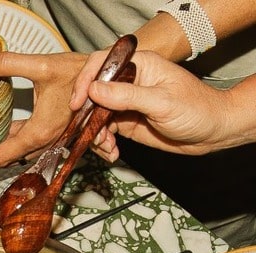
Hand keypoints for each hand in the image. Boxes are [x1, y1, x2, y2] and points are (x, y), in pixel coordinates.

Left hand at [0, 51, 87, 175]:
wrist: (112, 73)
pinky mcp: (60, 129)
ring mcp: (56, 135)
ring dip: (4, 150)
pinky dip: (18, 139)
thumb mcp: (43, 66)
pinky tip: (9, 131)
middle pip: (12, 155)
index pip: (4, 154)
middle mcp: (48, 138)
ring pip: (23, 148)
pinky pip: (34, 140)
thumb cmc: (82, 71)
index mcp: (41, 131)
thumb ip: (10, 64)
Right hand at [74, 49, 243, 157]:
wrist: (212, 132)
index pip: (102, 64)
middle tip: (92, 134)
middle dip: (87, 116)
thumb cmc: (197, 109)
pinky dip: (102, 144)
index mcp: (139, 66)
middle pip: (92, 93)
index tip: (78, 103)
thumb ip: (126, 95)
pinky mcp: (125, 122)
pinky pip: (103, 131)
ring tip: (106, 146)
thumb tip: (94, 89)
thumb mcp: (161, 102)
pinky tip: (112, 152)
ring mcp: (125, 103)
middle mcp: (128, 82)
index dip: (85, 81)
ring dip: (94, 134)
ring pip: (94, 115)